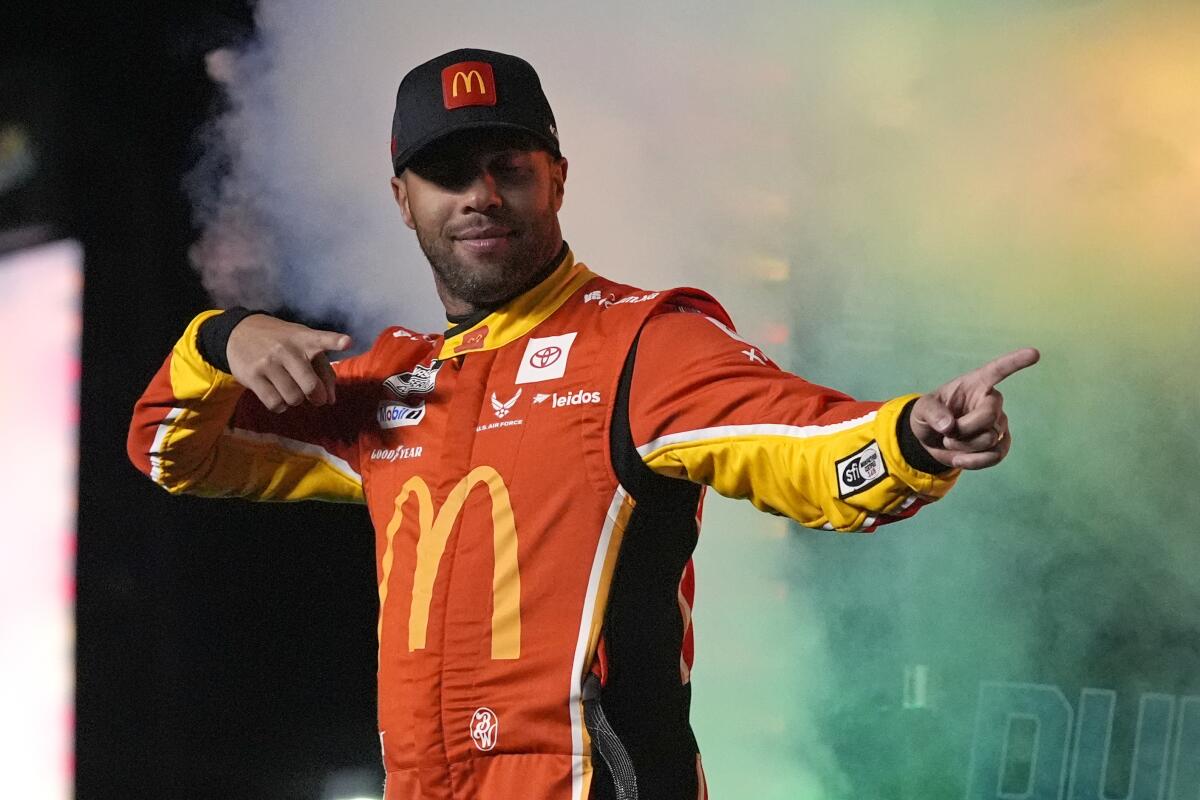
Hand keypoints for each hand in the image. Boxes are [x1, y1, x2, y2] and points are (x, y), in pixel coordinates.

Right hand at [226, 315, 351, 412]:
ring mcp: (268, 362)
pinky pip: (275, 403)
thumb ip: (323, 370)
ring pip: (293, 398)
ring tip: (291, 390)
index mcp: (304, 339)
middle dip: (317, 397)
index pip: (322, 339)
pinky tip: (278, 395)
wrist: (239, 333)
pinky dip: (280, 406)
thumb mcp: (303, 345)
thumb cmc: (281, 343)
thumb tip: (330, 400)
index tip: (347, 342)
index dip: (335, 341)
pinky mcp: (252, 376)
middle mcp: (286, 349)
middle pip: (310, 385)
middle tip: (316, 398)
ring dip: (296, 400)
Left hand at [909, 348, 1039, 469]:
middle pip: (989, 416)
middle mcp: (991, 401)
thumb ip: (932, 413)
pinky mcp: (1000, 443)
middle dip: (963, 429)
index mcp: (975, 384)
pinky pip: (996, 455)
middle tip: (947, 432)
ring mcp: (999, 423)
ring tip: (951, 441)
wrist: (932, 440)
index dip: (1016, 362)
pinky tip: (960, 459)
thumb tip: (949, 426)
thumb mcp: (921, 409)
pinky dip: (975, 462)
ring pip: (990, 439)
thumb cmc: (929, 416)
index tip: (1034, 353)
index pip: (998, 370)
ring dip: (964, 446)